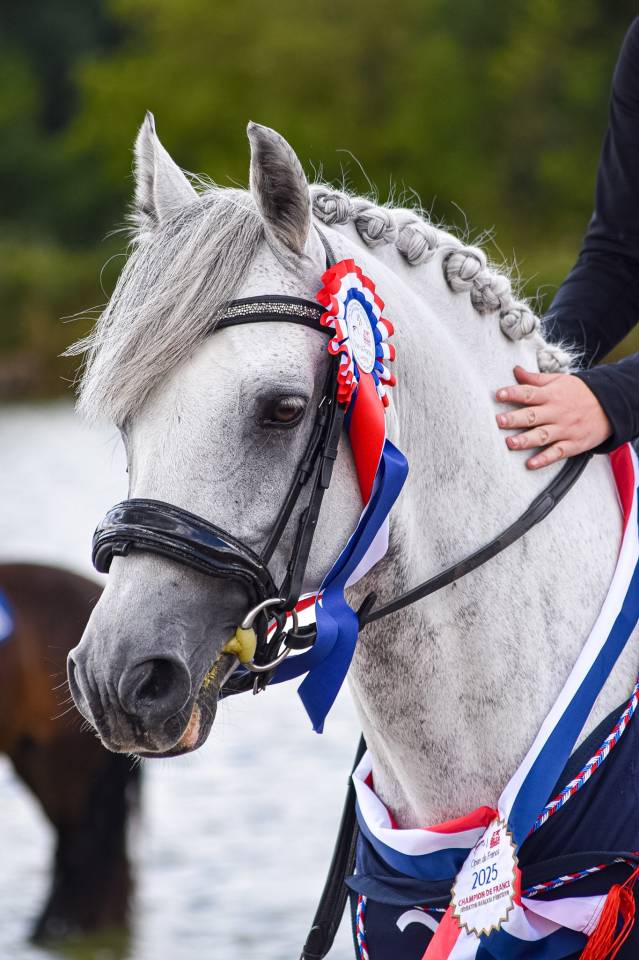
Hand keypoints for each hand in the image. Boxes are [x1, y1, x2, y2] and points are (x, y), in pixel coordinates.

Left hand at [495, 366, 612, 468]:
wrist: (611, 406)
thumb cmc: (580, 393)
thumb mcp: (559, 380)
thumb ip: (535, 379)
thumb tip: (515, 370)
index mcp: (551, 395)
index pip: (529, 393)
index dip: (513, 393)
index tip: (498, 394)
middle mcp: (556, 412)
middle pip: (533, 416)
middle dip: (515, 419)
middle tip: (499, 421)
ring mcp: (564, 429)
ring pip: (542, 435)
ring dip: (525, 440)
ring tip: (510, 443)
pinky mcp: (572, 444)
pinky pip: (557, 453)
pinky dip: (544, 459)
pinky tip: (531, 464)